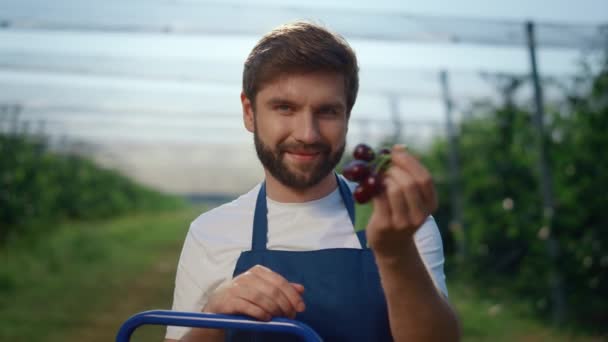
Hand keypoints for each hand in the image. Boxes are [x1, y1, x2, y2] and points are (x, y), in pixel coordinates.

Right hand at [203, 265, 305, 320]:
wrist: (217, 305)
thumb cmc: (243, 297)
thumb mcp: (263, 291)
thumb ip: (281, 289)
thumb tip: (301, 289)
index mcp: (258, 271)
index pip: (280, 281)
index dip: (292, 295)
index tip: (301, 308)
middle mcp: (247, 277)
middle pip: (272, 290)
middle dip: (285, 305)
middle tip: (290, 316)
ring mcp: (236, 288)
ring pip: (261, 298)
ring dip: (274, 310)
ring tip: (279, 318)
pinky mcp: (228, 300)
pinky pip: (247, 306)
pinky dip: (259, 313)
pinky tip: (266, 319)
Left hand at [366, 144, 437, 258]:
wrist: (391, 245)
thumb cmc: (400, 212)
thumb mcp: (410, 195)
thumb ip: (408, 171)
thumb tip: (400, 147)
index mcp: (431, 204)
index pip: (425, 178)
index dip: (410, 162)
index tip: (396, 152)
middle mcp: (420, 215)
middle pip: (410, 183)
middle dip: (395, 169)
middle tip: (384, 166)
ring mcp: (403, 222)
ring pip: (394, 190)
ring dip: (384, 178)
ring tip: (379, 178)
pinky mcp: (386, 225)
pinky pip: (379, 198)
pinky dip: (373, 188)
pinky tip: (372, 188)